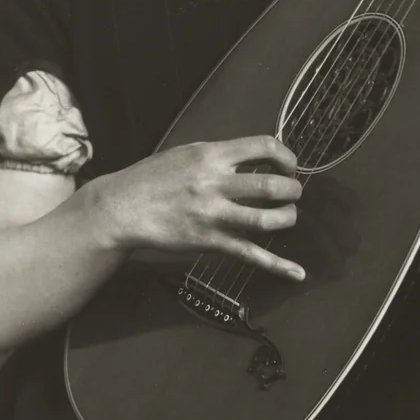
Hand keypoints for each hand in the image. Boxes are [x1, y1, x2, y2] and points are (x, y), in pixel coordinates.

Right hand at [90, 136, 305, 280]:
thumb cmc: (155, 177)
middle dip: (293, 189)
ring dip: (288, 218)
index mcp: (212, 155)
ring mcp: (213, 215)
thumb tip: (257, 156)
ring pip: (266, 220)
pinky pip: (249, 254)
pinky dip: (277, 265)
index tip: (288, 165)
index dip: (286, 155)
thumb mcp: (189, 151)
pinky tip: (296, 273)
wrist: (122, 207)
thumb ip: (222, 154)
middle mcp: (215, 184)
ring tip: (288, 216)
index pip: (264, 147)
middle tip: (292, 192)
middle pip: (271, 186)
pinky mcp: (209, 242)